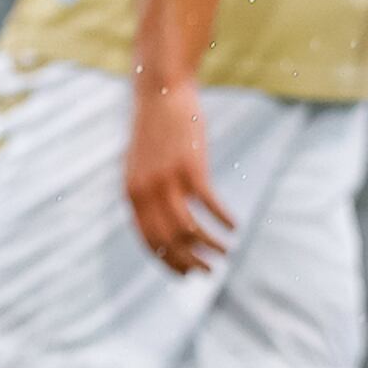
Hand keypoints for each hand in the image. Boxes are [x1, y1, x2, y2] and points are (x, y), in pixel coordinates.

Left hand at [124, 77, 236, 274]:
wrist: (160, 91)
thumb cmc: (154, 130)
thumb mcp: (140, 164)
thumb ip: (145, 193)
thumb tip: (159, 221)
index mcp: (132, 194)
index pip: (149, 241)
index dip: (168, 263)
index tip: (186, 275)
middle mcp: (146, 191)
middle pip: (170, 242)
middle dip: (191, 263)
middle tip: (210, 272)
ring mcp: (168, 180)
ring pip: (190, 230)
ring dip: (211, 246)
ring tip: (225, 252)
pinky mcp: (191, 167)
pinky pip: (209, 205)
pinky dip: (223, 220)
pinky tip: (234, 226)